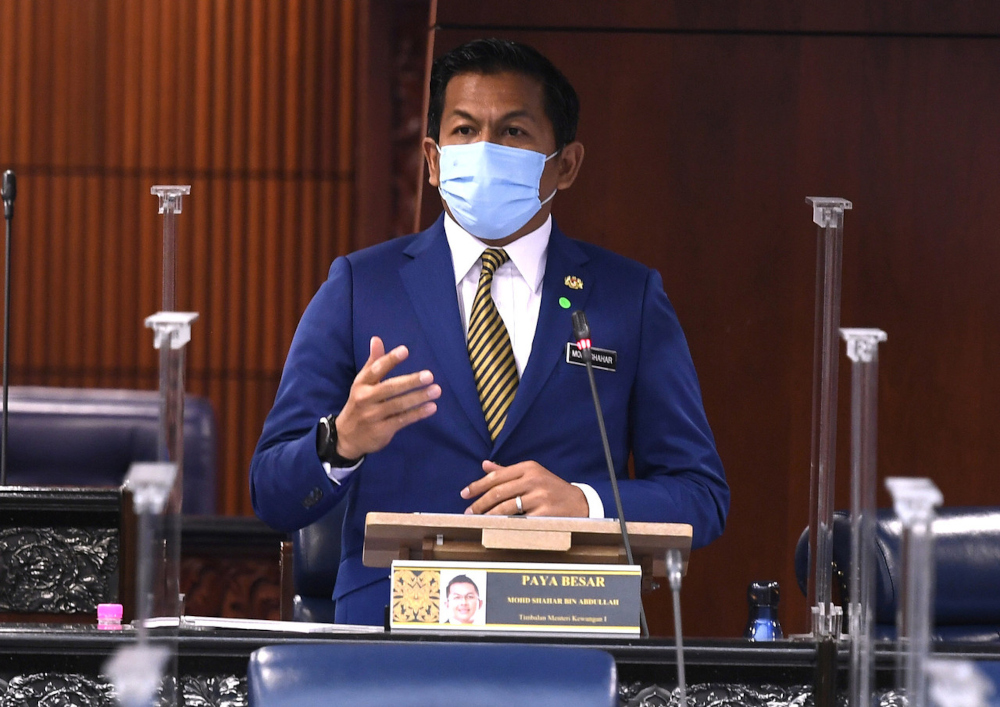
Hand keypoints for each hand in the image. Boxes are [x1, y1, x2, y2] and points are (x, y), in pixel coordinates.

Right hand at [334, 336, 439, 458]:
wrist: (346, 437)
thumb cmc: (360, 403)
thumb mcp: (362, 383)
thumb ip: (373, 362)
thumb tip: (376, 339)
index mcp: (361, 384)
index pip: (376, 369)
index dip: (390, 360)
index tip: (405, 350)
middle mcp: (365, 398)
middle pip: (389, 388)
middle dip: (410, 382)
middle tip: (429, 375)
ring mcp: (373, 416)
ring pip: (398, 405)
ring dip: (418, 397)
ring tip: (436, 390)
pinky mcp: (381, 430)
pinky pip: (401, 420)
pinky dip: (417, 414)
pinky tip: (431, 407)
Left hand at [460, 460, 588, 516]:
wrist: (579, 503)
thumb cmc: (551, 488)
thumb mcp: (532, 474)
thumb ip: (507, 471)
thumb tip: (484, 465)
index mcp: (529, 467)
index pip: (496, 476)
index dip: (477, 486)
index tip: (464, 494)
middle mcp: (534, 479)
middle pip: (498, 492)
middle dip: (480, 503)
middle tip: (469, 512)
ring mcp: (540, 496)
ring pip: (506, 507)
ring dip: (489, 515)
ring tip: (479, 520)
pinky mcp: (545, 513)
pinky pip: (519, 521)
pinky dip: (506, 525)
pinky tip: (497, 528)